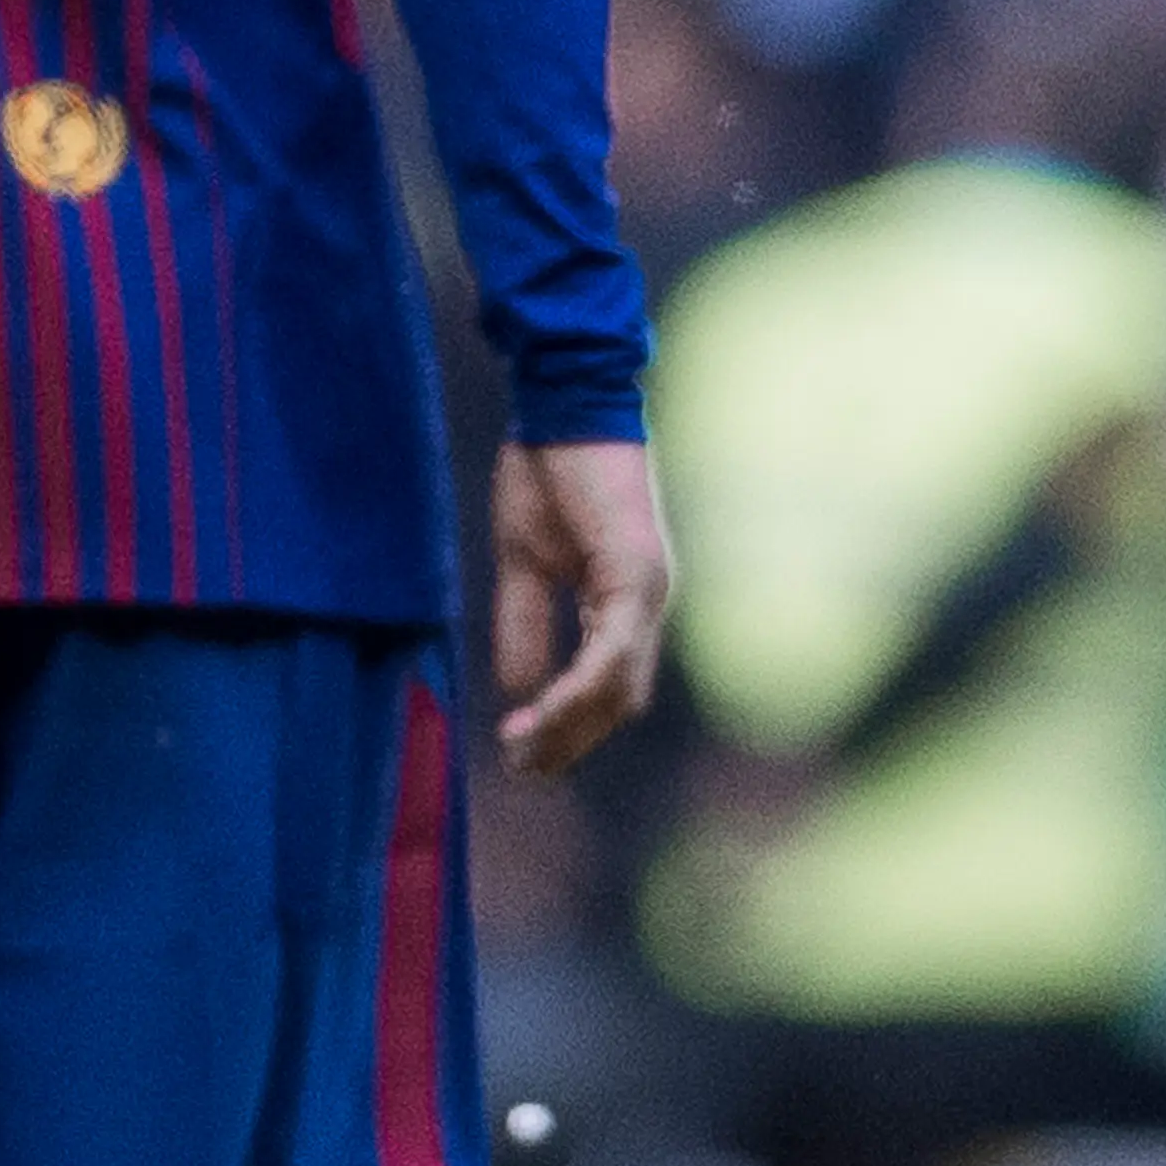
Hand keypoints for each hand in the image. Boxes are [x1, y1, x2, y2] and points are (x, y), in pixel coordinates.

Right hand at [489, 435, 672, 775]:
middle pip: (620, 702)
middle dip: (570, 742)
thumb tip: (517, 690)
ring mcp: (648, 590)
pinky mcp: (635, 575)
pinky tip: (541, 711)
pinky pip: (612, 653)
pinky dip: (579, 689)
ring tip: (522, 748)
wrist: (563, 399)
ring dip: (570, 727)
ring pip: (620, 689)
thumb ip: (525, 624)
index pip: (608, 687)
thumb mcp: (523, 560)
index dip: (567, 725)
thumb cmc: (544, 467)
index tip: (518, 749)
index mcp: (625, 599)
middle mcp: (647, 602)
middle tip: (519, 765)